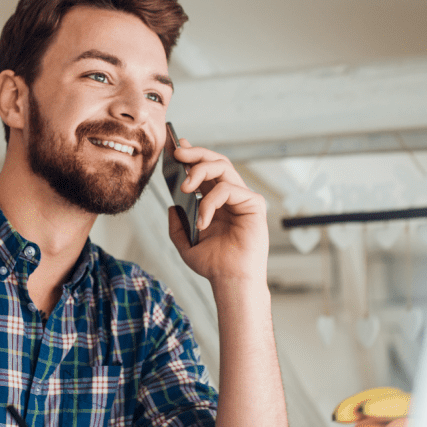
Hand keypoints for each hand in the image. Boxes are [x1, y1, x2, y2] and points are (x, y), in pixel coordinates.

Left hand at [168, 139, 268, 284]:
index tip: (175, 145)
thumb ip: (177, 223)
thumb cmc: (214, 264)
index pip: (204, 169)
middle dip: (195, 153)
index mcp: (216, 201)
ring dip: (200, 170)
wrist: (230, 280)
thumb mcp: (185, 242)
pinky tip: (203, 221)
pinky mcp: (253, 204)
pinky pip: (228, 189)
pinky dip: (210, 203)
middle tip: (178, 153)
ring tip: (185, 186)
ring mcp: (243, 198)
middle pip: (215, 160)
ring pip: (223, 167)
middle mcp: (230, 195)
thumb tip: (172, 206)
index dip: (191, 154)